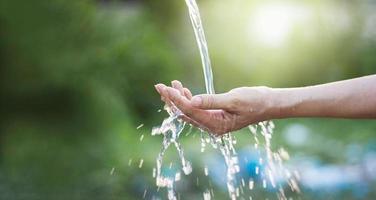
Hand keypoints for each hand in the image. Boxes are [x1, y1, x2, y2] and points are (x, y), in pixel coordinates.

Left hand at [155, 81, 273, 134]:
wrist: (268, 103)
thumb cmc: (255, 101)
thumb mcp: (234, 99)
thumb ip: (212, 101)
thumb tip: (191, 101)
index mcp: (216, 125)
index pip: (190, 112)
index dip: (176, 99)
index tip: (165, 88)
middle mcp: (212, 126)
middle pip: (185, 114)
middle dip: (172, 100)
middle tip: (159, 86)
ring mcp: (212, 122)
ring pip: (189, 112)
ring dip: (179, 98)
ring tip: (170, 84)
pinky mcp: (214, 116)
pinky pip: (196, 109)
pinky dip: (188, 99)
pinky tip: (182, 89)